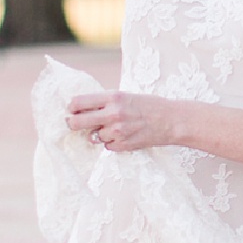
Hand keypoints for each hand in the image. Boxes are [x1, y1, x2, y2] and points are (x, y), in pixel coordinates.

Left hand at [66, 89, 182, 151]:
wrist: (171, 120)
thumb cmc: (148, 105)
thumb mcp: (125, 96)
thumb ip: (104, 101)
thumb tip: (80, 108)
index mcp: (113, 97)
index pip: (79, 102)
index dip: (71, 107)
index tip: (71, 110)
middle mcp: (113, 114)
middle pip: (77, 123)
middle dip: (72, 124)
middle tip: (74, 123)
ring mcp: (118, 131)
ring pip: (93, 136)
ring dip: (99, 134)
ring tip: (115, 128)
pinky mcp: (123, 145)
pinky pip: (107, 146)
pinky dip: (112, 142)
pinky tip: (124, 135)